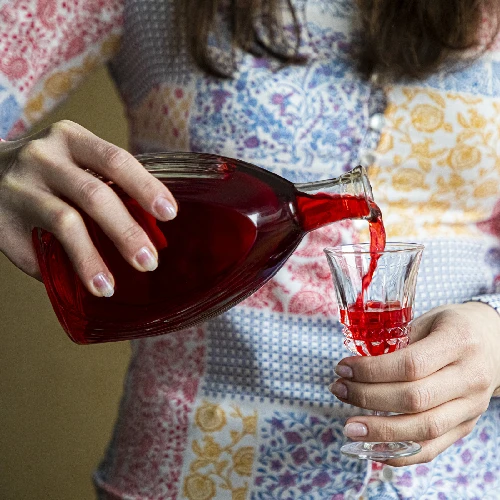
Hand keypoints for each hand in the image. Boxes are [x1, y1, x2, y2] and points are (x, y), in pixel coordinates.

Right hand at [0, 120, 176, 296]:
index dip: (146, 187)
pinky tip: (80, 283)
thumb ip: (107, 184)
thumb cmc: (48, 172)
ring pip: (66, 223)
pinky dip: (63, 267)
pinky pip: (37, 248)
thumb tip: (153, 230)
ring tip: (109, 286)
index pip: (116, 160)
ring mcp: (20, 187)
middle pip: (95, 195)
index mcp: (71, 139)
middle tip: (149, 260)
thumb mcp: (75, 161)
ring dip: (92, 259)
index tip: (170, 213)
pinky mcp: (1, 219)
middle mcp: (44, 158)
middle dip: (126, 231)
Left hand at [329, 302, 499, 465]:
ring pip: (425, 429)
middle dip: (368, 398)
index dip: (372, 371)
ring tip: (349, 427)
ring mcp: (471, 406)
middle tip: (339, 390)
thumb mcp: (427, 319)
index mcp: (458, 342)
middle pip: (415, 399)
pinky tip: (374, 448)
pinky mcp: (467, 425)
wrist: (495, 342)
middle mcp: (470, 377)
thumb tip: (356, 364)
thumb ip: (397, 339)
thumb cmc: (452, 326)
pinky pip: (434, 448)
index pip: (411, 365)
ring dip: (381, 432)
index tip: (344, 369)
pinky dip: (401, 453)